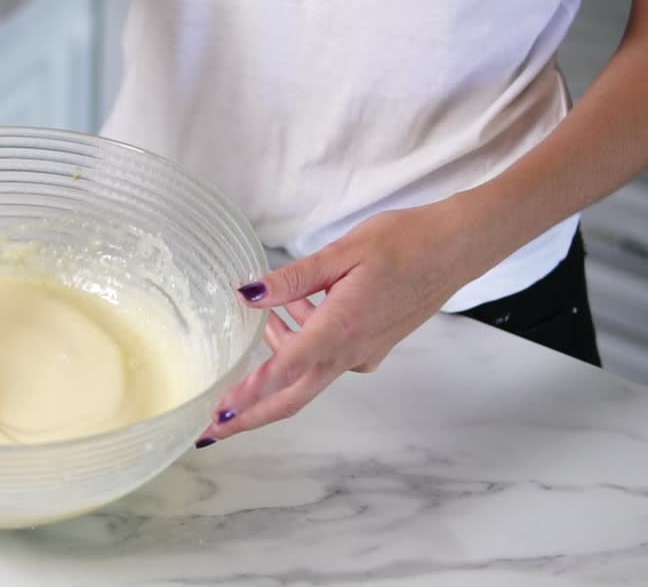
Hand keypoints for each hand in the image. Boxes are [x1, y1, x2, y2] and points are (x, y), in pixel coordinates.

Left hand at [196, 203, 475, 446]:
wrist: (458, 248)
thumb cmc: (405, 242)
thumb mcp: (342, 252)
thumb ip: (292, 279)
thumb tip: (248, 296)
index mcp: (341, 329)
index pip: (284, 371)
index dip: (248, 396)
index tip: (218, 417)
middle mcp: (352, 351)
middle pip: (293, 397)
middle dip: (251, 415)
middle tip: (213, 428)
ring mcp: (364, 353)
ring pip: (308, 372)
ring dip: (277, 359)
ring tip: (257, 325)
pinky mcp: (372, 346)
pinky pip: (327, 356)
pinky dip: (303, 342)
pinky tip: (296, 309)